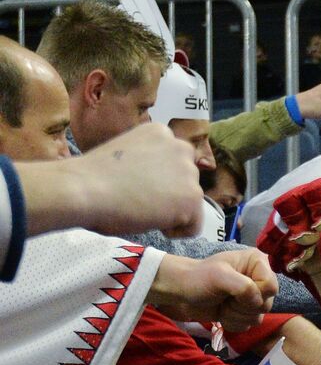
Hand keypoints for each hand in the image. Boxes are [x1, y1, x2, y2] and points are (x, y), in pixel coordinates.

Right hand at [19, 124, 199, 236]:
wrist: (82, 188)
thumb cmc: (91, 176)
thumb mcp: (125, 154)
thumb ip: (147, 163)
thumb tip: (158, 183)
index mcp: (160, 132)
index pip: (175, 163)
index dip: (158, 181)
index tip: (138, 187)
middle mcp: (179, 147)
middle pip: (187, 182)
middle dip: (169, 196)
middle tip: (140, 201)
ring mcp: (188, 172)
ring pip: (191, 204)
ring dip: (171, 213)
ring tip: (142, 210)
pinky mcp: (191, 197)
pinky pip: (194, 226)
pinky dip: (176, 232)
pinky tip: (153, 224)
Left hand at [149, 251, 277, 334]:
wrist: (183, 291)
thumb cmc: (199, 278)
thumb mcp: (219, 276)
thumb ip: (243, 286)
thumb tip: (258, 301)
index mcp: (258, 263)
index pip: (271, 287)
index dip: (255, 294)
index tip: (236, 291)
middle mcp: (260, 279)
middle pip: (266, 304)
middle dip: (242, 307)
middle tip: (226, 298)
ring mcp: (254, 297)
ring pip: (258, 317)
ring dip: (236, 315)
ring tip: (222, 304)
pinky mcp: (247, 312)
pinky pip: (249, 325)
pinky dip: (233, 322)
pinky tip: (223, 313)